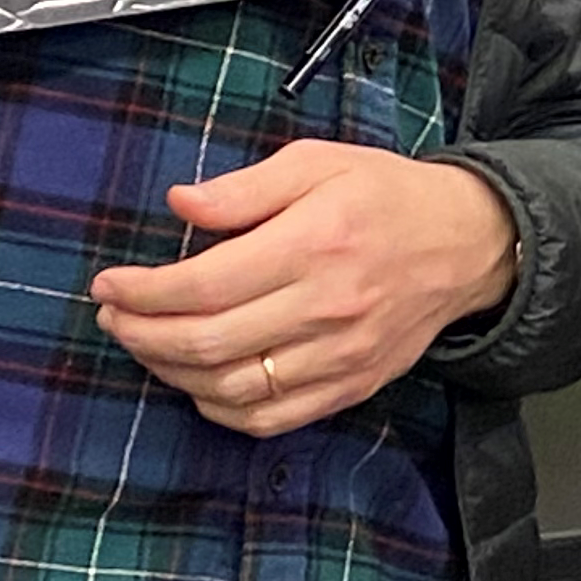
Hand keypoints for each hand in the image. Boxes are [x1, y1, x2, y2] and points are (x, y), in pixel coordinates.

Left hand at [88, 142, 518, 436]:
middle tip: (114, 315)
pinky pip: (270, 417)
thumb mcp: (320, 163)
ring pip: (230, 387)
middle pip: (206, 342)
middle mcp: (327, 305)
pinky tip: (198, 381)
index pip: (204, 284)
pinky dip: (219, 407)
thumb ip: (247, 186)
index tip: (110, 283)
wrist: (470, 242)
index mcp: (315, 242)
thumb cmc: (386, 195)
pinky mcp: (352, 384)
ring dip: (170, 371)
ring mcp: (341, 354)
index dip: (143, 291)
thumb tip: (179, 205)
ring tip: (146, 344)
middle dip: (140, 333)